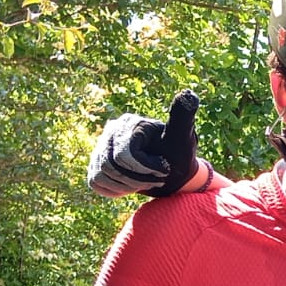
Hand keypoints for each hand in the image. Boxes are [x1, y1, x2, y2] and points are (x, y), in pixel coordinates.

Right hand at [88, 90, 203, 198]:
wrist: (173, 171)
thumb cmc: (180, 154)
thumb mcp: (183, 136)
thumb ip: (184, 116)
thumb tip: (189, 95)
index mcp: (129, 123)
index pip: (124, 155)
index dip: (145, 169)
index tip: (165, 170)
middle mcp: (111, 132)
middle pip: (110, 166)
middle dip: (137, 180)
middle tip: (156, 180)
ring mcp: (101, 147)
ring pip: (102, 175)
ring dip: (127, 187)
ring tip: (145, 182)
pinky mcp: (97, 163)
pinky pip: (96, 182)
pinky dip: (114, 190)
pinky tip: (131, 186)